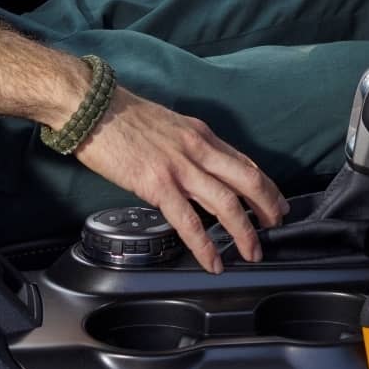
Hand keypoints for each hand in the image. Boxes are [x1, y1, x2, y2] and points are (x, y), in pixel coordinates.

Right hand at [76, 87, 287, 271]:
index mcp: (200, 134)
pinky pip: (189, 221)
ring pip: (226, 203)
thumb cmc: (121, 115)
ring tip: (252, 252)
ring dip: (244, 232)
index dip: (265, 185)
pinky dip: (205, 245)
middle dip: (267, 207)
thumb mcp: (168, 125)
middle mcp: (198, 149)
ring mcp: (180, 167)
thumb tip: (197, 167)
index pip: (244, 161)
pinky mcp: (158, 185)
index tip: (276, 202)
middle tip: (275, 227)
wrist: (92, 107)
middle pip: (247, 180)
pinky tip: (213, 261)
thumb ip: (187, 146)